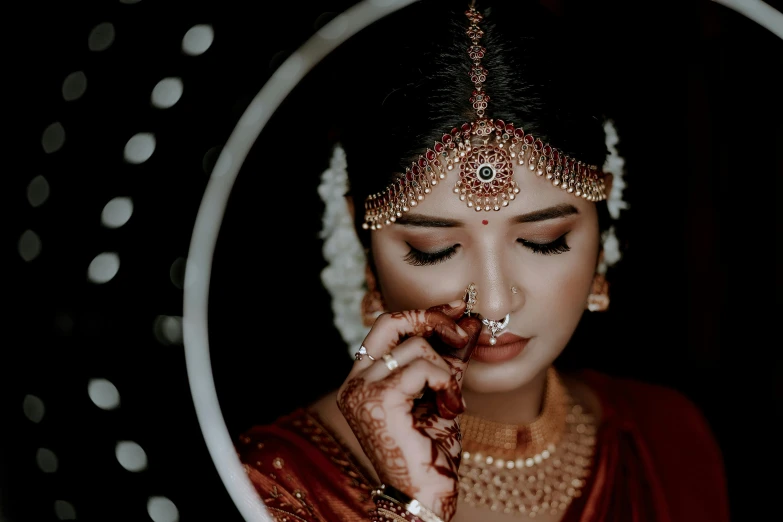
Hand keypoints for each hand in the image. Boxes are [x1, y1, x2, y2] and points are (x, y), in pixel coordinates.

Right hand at [336, 299, 480, 521]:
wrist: (425, 496)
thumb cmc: (430, 453)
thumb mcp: (439, 396)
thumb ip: (447, 362)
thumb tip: (468, 325)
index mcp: (362, 381)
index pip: (387, 329)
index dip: (423, 314)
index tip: (456, 310)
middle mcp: (354, 383)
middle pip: (389, 322)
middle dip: (430, 318)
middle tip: (461, 330)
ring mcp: (362, 391)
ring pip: (414, 346)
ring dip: (445, 369)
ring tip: (451, 399)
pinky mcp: (378, 400)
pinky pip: (422, 367)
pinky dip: (444, 381)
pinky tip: (450, 406)